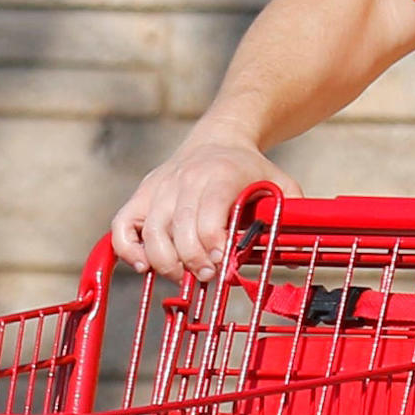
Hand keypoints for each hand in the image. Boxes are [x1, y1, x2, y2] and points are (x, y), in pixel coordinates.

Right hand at [110, 134, 284, 277]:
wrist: (220, 138)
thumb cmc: (251, 171)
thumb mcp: (280, 184)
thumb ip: (290, 215)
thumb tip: (292, 259)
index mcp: (221, 175)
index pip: (209, 215)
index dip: (213, 247)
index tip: (224, 265)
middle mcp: (185, 178)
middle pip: (178, 229)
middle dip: (192, 261)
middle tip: (208, 276)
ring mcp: (159, 186)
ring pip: (150, 232)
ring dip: (165, 262)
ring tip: (183, 275)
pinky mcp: (141, 194)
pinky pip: (122, 225)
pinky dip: (128, 250)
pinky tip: (145, 266)